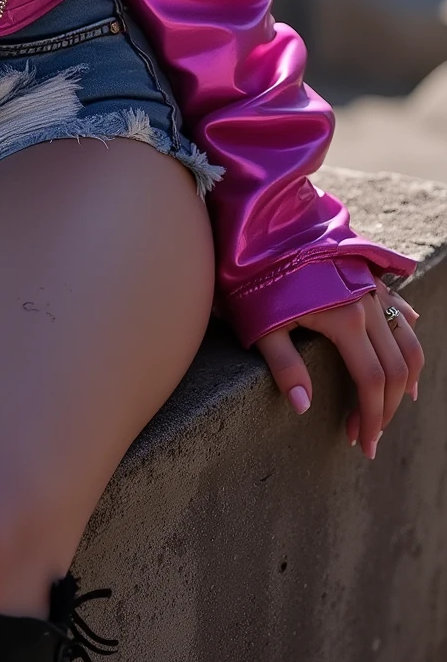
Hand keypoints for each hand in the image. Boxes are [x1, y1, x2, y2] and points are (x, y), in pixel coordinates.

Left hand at [256, 280, 423, 460]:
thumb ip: (284, 366)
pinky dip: (408, 338)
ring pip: (407, 339)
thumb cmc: (253, 273)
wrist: (260, 218)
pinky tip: (405, 354)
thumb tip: (303, 407)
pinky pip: (399, 310)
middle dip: (388, 408)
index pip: (372, 381)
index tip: (363, 443)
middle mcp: (368, 303)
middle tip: (371, 436)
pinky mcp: (367, 274)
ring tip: (399, 404)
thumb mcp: (259, 322)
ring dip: (406, 377)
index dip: (370, 416)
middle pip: (397, 367)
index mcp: (346, 319)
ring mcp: (371, 287)